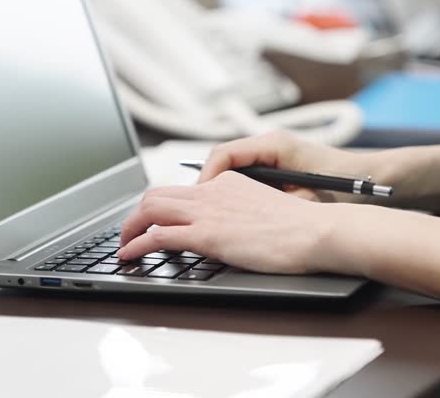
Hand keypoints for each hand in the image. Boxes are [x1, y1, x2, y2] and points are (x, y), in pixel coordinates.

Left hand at [117, 171, 341, 273]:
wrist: (316, 231)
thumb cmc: (303, 228)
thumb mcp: (268, 211)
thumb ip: (245, 215)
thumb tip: (235, 233)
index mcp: (230, 182)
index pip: (185, 189)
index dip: (164, 206)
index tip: (157, 221)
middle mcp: (214, 191)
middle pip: (158, 193)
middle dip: (137, 214)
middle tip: (130, 233)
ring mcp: (208, 211)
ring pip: (150, 209)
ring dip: (129, 227)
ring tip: (123, 245)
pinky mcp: (207, 234)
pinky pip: (158, 236)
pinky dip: (136, 245)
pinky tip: (129, 256)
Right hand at [198, 131, 373, 203]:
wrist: (374, 177)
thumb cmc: (348, 184)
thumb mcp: (308, 200)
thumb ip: (275, 206)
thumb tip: (245, 216)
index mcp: (275, 144)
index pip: (224, 154)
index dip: (207, 178)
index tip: (201, 201)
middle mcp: (271, 144)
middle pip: (223, 160)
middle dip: (210, 186)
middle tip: (201, 212)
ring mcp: (274, 154)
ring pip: (233, 169)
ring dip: (222, 190)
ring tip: (215, 214)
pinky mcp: (279, 166)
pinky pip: (247, 176)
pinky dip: (238, 192)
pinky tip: (239, 213)